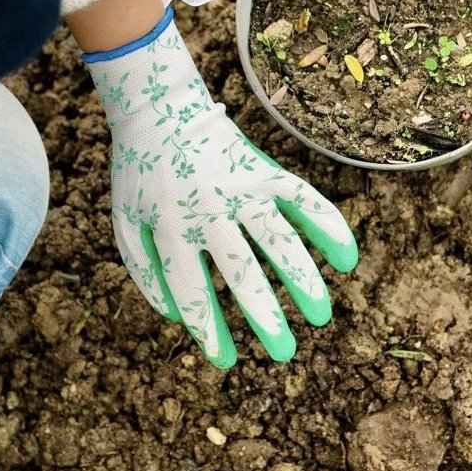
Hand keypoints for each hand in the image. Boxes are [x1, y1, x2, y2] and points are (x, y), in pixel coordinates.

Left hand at [86, 10, 357, 367]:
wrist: (158, 108)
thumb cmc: (140, 173)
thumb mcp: (125, 222)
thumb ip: (144, 270)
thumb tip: (178, 317)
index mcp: (170, 226)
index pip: (192, 290)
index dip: (208, 330)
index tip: (225, 362)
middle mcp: (209, 210)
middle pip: (243, 273)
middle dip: (266, 318)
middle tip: (284, 353)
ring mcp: (241, 188)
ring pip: (280, 241)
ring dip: (304, 281)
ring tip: (321, 316)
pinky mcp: (263, 169)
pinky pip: (304, 200)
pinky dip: (329, 226)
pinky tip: (346, 257)